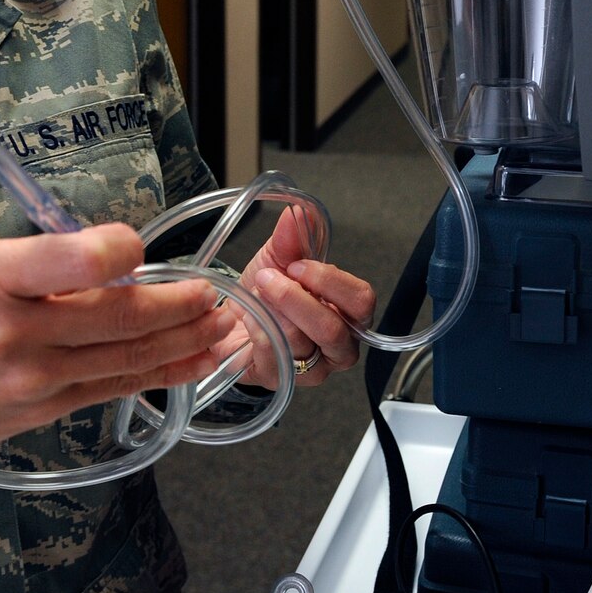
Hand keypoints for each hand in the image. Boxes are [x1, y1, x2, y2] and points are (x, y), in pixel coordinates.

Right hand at [0, 224, 235, 498]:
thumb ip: (38, 263)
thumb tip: (114, 257)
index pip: (72, 258)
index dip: (119, 249)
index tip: (140, 245)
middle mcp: (14, 330)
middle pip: (117, 315)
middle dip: (178, 303)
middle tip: (214, 291)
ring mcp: (32, 379)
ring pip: (127, 355)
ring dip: (184, 339)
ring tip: (222, 324)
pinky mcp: (42, 412)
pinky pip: (113, 387)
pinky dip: (161, 372)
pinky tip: (193, 361)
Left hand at [221, 203, 376, 388]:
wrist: (230, 325)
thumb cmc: (265, 296)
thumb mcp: (277, 260)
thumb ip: (292, 238)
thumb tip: (299, 211)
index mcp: (348, 314)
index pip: (360, 300)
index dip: (329, 281)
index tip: (297, 265)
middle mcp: (338, 346)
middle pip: (334, 328)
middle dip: (296, 299)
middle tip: (268, 278)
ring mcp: (312, 369)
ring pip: (300, 342)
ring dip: (271, 311)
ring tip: (254, 294)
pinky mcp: (283, 380)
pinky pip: (273, 356)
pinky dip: (257, 329)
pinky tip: (248, 316)